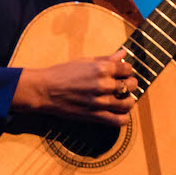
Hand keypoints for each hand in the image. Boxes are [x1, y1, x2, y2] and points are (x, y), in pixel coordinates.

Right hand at [11, 49, 137, 126]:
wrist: (45, 90)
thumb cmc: (62, 72)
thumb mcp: (84, 61)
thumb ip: (106, 58)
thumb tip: (123, 54)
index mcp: (101, 68)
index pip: (127, 68)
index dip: (127, 70)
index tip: (123, 72)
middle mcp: (103, 84)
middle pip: (130, 85)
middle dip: (130, 84)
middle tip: (125, 85)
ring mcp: (100, 101)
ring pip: (128, 103)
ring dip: (129, 100)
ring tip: (124, 99)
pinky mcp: (95, 115)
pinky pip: (119, 120)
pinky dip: (124, 118)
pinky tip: (121, 113)